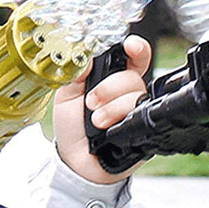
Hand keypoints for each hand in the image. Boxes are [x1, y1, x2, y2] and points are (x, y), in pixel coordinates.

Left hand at [53, 35, 150, 183]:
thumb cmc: (72, 127)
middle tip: (91, 101)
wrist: (76, 161)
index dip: (136, 48)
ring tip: (95, 121)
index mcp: (110, 77)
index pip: (132, 57)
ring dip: (110, 107)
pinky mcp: (143, 128)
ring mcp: (135, 110)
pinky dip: (119, 119)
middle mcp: (126, 92)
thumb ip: (75, 73)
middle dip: (110, 86)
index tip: (131, 46)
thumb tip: (85, 53)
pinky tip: (107, 128)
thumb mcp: (66, 95)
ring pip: (136, 94)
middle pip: (133, 75)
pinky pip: (140, 115)